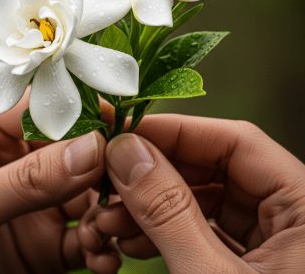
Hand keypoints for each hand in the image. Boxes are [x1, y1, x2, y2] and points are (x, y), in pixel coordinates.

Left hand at [0, 90, 121, 273]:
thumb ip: (26, 179)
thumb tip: (91, 148)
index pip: (41, 109)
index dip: (81, 115)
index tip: (117, 129)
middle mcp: (16, 160)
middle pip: (75, 149)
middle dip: (102, 168)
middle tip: (128, 183)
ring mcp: (36, 200)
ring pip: (89, 194)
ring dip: (107, 210)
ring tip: (106, 231)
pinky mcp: (48, 240)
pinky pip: (87, 235)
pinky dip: (101, 245)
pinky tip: (101, 258)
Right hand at [79, 110, 304, 272]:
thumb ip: (169, 212)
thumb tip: (126, 153)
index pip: (235, 142)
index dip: (176, 131)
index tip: (125, 135)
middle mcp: (292, 215)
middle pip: (212, 168)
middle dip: (153, 174)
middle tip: (107, 184)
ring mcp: (269, 239)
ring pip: (200, 198)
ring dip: (149, 205)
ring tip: (108, 222)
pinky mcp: (246, 261)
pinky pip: (198, 228)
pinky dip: (161, 230)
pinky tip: (129, 240)